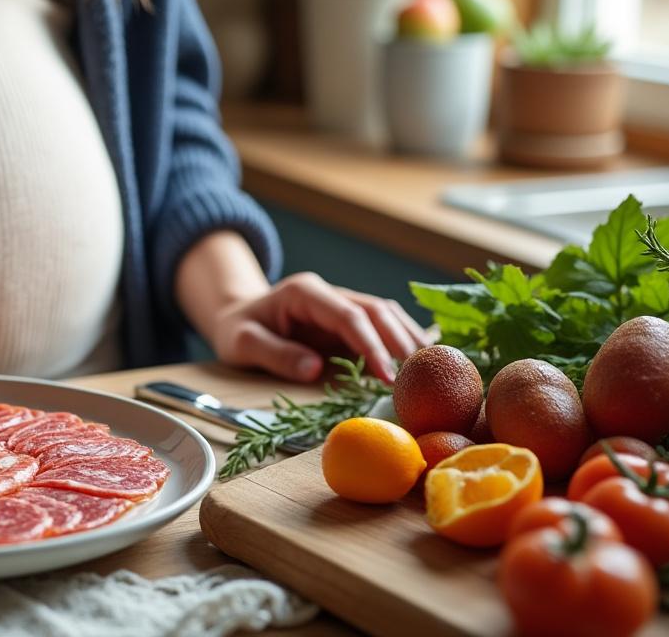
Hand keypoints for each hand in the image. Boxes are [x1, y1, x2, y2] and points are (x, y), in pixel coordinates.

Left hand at [209, 272, 429, 383]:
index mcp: (304, 292)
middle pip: (377, 310)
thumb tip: (314, 369)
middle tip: (422, 376)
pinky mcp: (347, 319)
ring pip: (386, 314)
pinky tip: (423, 358)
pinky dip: (402, 339)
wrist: (237, 316)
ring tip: (432, 369)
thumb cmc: (237, 330)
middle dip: (401, 342)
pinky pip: (381, 325)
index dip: (372, 344)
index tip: (388, 376)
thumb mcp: (242, 343)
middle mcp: (328, 293)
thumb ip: (275, 354)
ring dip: (408, 339)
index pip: (349, 316)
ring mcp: (340, 303)